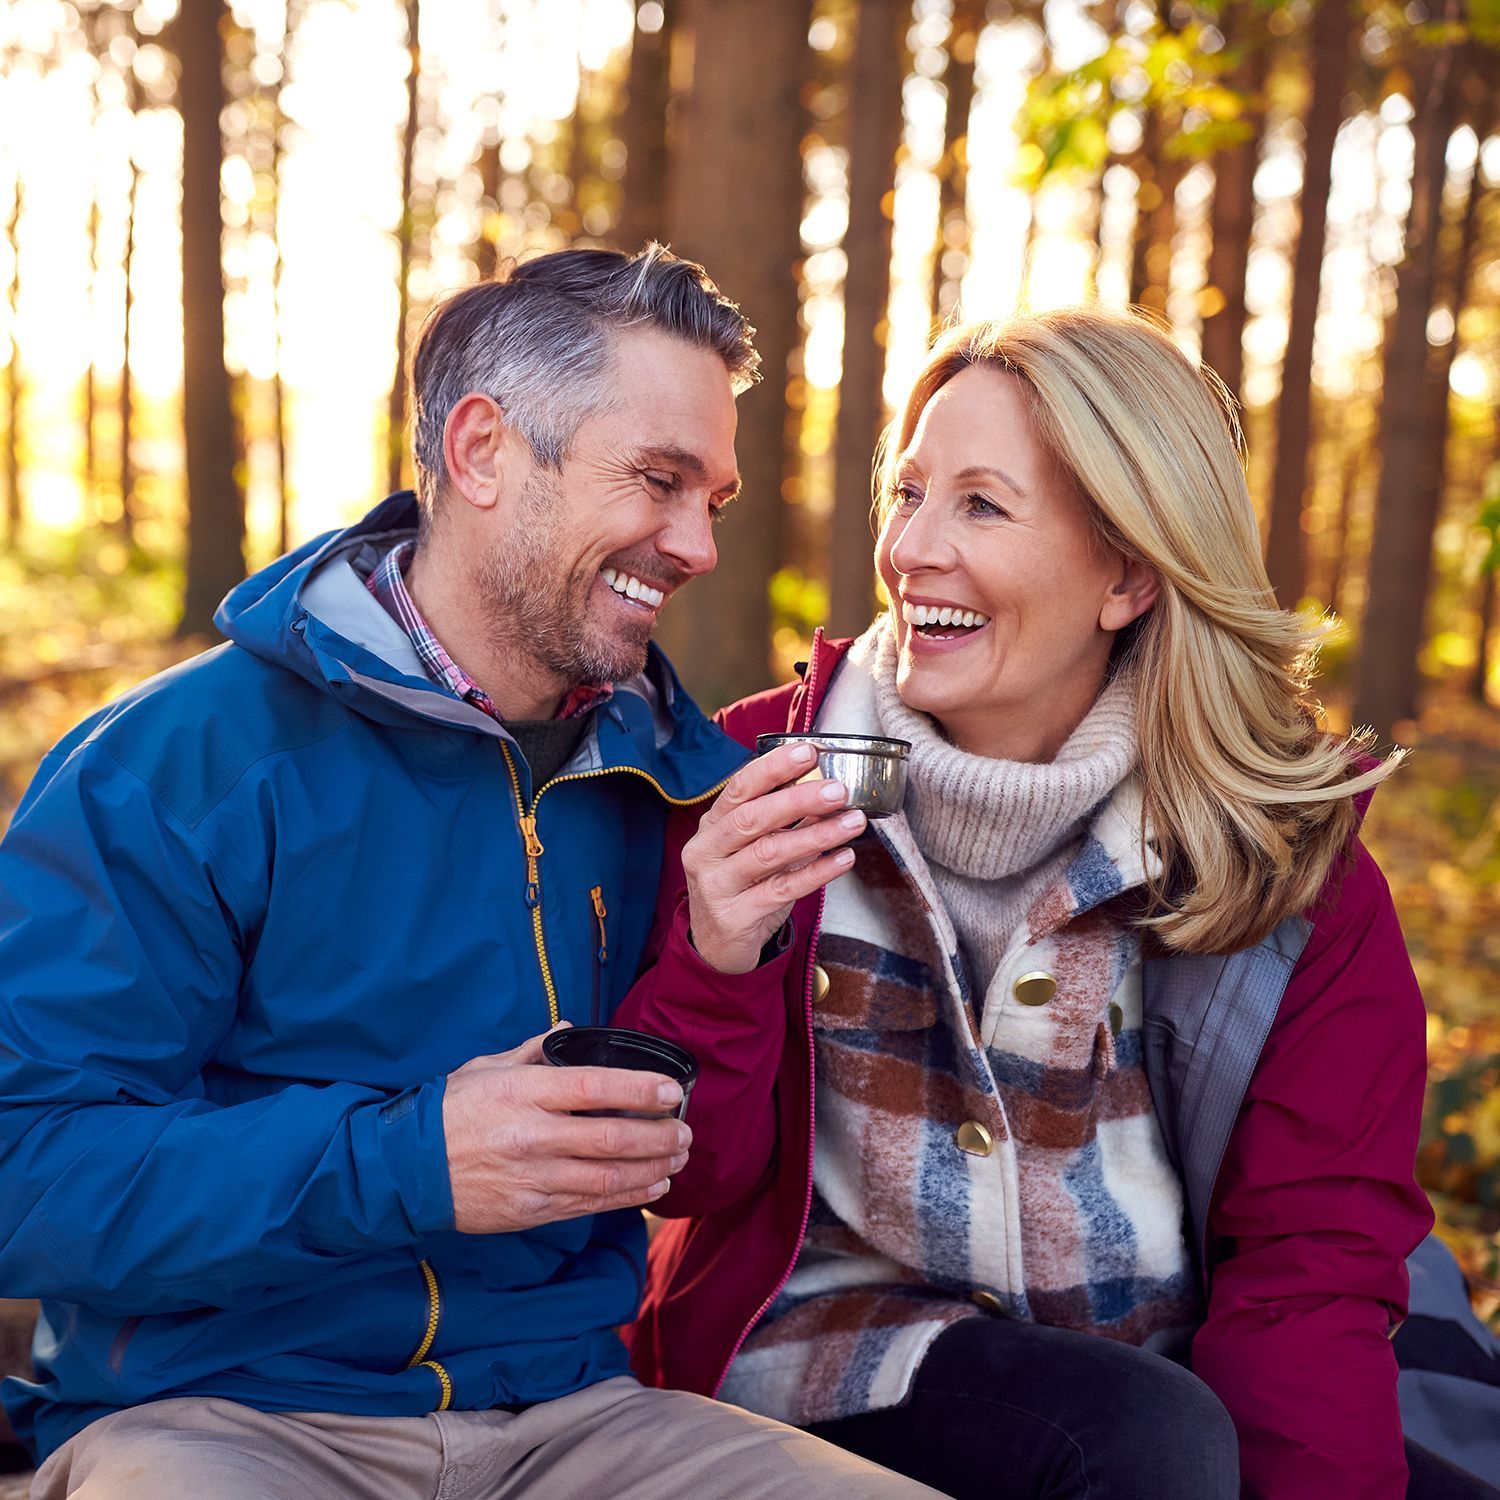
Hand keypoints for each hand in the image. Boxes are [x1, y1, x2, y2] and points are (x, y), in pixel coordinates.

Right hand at [442, 1030, 691, 1233]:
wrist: (405, 1171)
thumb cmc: (448, 1111)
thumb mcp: (486, 1067)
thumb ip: (533, 1050)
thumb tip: (568, 1030)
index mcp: (523, 1091)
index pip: (594, 1086)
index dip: (639, 1088)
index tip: (671, 1090)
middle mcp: (532, 1135)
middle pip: (611, 1137)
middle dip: (658, 1136)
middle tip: (686, 1131)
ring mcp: (532, 1177)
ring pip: (607, 1178)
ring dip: (652, 1169)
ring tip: (678, 1158)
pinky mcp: (530, 1211)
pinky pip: (589, 1205)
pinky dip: (627, 1197)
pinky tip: (651, 1187)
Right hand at [682, 741, 863, 974]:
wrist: (716, 947)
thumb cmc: (741, 887)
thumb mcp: (754, 849)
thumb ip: (783, 821)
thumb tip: (827, 787)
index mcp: (711, 826)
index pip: (739, 788)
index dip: (772, 767)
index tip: (808, 751)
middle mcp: (706, 851)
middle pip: (752, 818)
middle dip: (798, 799)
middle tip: (838, 790)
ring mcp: (716, 885)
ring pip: (769, 853)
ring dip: (817, 835)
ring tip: (853, 822)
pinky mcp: (734, 916)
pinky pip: (782, 889)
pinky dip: (817, 872)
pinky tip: (844, 859)